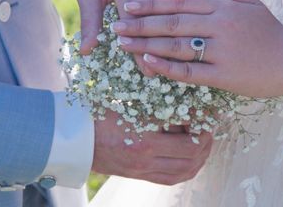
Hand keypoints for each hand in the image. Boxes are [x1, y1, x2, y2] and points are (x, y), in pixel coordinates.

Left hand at [77, 0, 214, 53]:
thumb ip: (90, 20)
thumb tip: (86, 50)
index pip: (133, 18)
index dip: (140, 45)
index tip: (147, 70)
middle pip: (163, 9)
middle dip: (168, 39)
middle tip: (175, 65)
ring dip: (192, 23)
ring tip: (199, 47)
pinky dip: (208, 0)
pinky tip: (217, 20)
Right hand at [92, 110, 212, 184]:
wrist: (76, 140)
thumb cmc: (100, 116)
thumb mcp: (130, 106)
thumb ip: (157, 107)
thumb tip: (185, 103)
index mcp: (143, 138)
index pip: (186, 133)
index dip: (200, 120)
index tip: (204, 110)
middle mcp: (146, 158)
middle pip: (192, 153)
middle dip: (205, 138)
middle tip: (206, 125)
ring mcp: (143, 170)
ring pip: (186, 170)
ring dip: (200, 156)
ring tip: (202, 140)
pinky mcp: (140, 176)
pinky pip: (172, 178)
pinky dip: (187, 169)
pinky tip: (191, 156)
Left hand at [113, 0, 282, 97]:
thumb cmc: (269, 30)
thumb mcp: (249, 2)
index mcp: (223, 5)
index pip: (179, 1)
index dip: (150, 3)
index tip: (128, 5)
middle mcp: (220, 24)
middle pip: (171, 22)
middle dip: (140, 23)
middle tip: (116, 26)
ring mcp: (221, 50)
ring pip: (176, 44)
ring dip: (145, 44)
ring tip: (122, 44)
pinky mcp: (224, 74)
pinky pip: (189, 70)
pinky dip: (166, 66)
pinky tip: (148, 62)